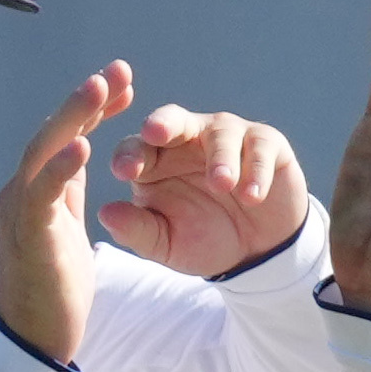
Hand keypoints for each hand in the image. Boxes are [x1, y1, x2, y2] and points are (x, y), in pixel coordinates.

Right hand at [0, 58, 132, 365]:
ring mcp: (19, 211)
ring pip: (43, 151)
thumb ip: (66, 194)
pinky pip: (41, 194)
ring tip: (100, 86)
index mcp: (35, 191)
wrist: (33, 342)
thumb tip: (77, 159)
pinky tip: (85, 145)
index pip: (64, 137)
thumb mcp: (65, 231)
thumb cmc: (51, 292)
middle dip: (85, 99)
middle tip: (118, 70)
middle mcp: (21, 192)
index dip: (91, 108)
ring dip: (72, 117)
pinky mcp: (26, 235)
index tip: (123, 86)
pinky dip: (61, 167)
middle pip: (52, 132)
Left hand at [97, 104, 309, 277]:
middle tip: (155, 132)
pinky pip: (260, 147)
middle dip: (163, 123)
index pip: (135, 147)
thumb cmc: (205, 240)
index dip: (129, 156)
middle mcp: (188, 138)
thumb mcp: (168, 244)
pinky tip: (252, 195)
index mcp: (155, 158)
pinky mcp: (266, 144)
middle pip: (172, 119)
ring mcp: (228, 136)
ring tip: (222, 185)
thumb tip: (104, 214)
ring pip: (220, 134)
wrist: (258, 252)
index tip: (124, 172)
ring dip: (220, 158)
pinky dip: (255, 170)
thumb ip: (137, 230)